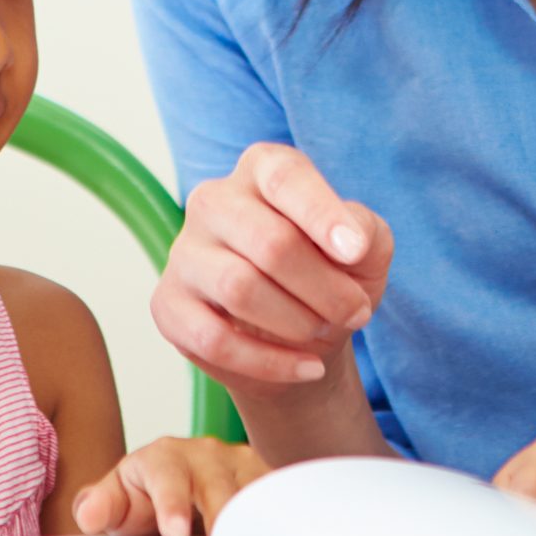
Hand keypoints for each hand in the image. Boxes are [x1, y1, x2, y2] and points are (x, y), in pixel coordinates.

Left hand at [73, 438, 269, 535]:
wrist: (176, 492)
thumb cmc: (146, 498)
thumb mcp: (117, 503)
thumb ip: (100, 507)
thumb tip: (90, 514)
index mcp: (164, 457)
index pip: (168, 476)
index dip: (172, 504)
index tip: (175, 533)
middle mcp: (207, 455)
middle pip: (218, 483)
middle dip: (221, 514)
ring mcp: (241, 466)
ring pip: (254, 489)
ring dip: (255, 518)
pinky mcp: (267, 482)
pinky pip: (279, 497)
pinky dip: (282, 518)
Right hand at [152, 143, 393, 388]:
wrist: (302, 337)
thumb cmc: (333, 275)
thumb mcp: (366, 248)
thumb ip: (365, 232)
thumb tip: (351, 242)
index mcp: (262, 169)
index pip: (285, 178)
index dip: (322, 214)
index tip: (355, 252)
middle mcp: (214, 200)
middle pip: (269, 241)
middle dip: (324, 287)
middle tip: (354, 311)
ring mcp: (184, 253)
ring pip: (238, 288)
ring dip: (298, 321)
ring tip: (324, 330)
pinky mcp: (169, 306)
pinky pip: (214, 339)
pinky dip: (270, 362)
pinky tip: (305, 366)